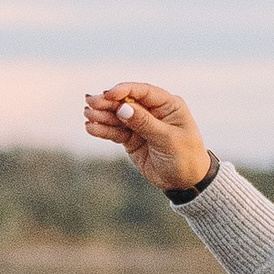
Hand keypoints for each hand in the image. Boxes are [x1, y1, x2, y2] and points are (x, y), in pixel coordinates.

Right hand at [85, 82, 212, 194]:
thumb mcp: (168, 139)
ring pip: (117, 116)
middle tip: (90, 102)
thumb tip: (122, 107)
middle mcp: (153, 111)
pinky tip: (91, 128)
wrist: (185, 182)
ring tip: (88, 115)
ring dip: (102, 115)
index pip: (143, 91)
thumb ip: (145, 123)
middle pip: (126, 102)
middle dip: (107, 102)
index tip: (108, 95)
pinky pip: (115, 131)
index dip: (124, 90)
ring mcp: (140, 124)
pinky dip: (103, 130)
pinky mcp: (131, 138)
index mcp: (168, 105)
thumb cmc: (185, 157)